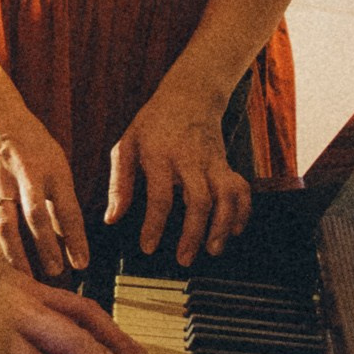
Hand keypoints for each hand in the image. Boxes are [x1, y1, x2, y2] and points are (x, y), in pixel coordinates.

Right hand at [0, 88, 88, 280]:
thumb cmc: (28, 139)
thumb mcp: (54, 162)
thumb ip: (58, 199)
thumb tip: (65, 236)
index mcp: (51, 168)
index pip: (67, 208)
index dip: (75, 238)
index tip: (82, 263)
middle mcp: (25, 174)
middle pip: (35, 216)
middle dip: (46, 247)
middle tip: (55, 272)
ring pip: (5, 223)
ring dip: (15, 252)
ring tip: (24, 275)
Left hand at [107, 74, 250, 265]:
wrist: (190, 95)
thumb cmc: (153, 123)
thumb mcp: (127, 144)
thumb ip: (119, 183)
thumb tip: (112, 218)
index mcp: (160, 155)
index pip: (160, 195)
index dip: (154, 224)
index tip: (148, 247)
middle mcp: (190, 159)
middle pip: (199, 200)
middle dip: (194, 233)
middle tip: (183, 258)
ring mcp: (213, 161)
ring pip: (226, 196)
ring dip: (223, 226)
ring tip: (213, 250)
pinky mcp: (227, 164)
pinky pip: (241, 190)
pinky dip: (242, 211)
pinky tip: (234, 230)